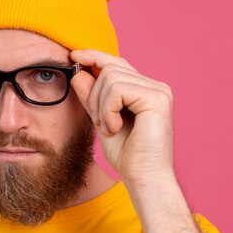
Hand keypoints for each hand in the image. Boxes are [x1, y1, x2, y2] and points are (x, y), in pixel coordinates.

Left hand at [70, 49, 174, 185]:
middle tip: (100, 122)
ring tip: (110, 127)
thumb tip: (78, 72)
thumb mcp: (101, 119)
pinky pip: (117, 90)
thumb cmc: (126, 154)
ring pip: (111, 78)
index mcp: (144, 89)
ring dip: (101, 106)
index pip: (116, 63)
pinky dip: (108, 110)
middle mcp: (155, 86)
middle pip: (110, 68)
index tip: (73, 55)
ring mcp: (158, 90)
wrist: (143, 177)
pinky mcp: (157, 98)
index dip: (94, 56)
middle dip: (94, 94)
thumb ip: (91, 96)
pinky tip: (116, 127)